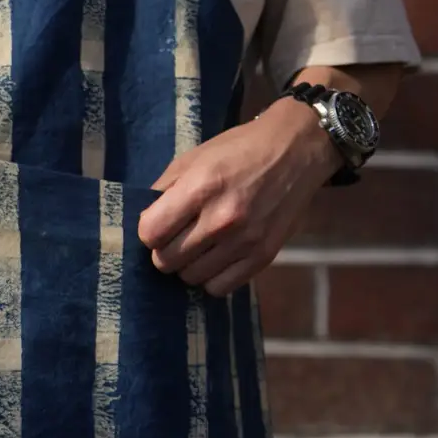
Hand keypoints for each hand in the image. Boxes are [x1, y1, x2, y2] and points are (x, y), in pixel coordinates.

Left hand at [137, 99, 339, 296]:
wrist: (295, 151)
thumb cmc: (238, 149)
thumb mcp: (194, 157)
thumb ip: (165, 189)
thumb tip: (142, 220)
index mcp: (200, 188)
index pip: (150, 233)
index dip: (148, 230)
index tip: (157, 224)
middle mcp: (221, 219)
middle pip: (167, 260)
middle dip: (165, 249)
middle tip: (176, 236)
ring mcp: (245, 241)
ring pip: (191, 277)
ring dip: (188, 264)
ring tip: (198, 245)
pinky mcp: (263, 257)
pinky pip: (220, 288)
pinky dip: (212, 277)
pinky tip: (216, 258)